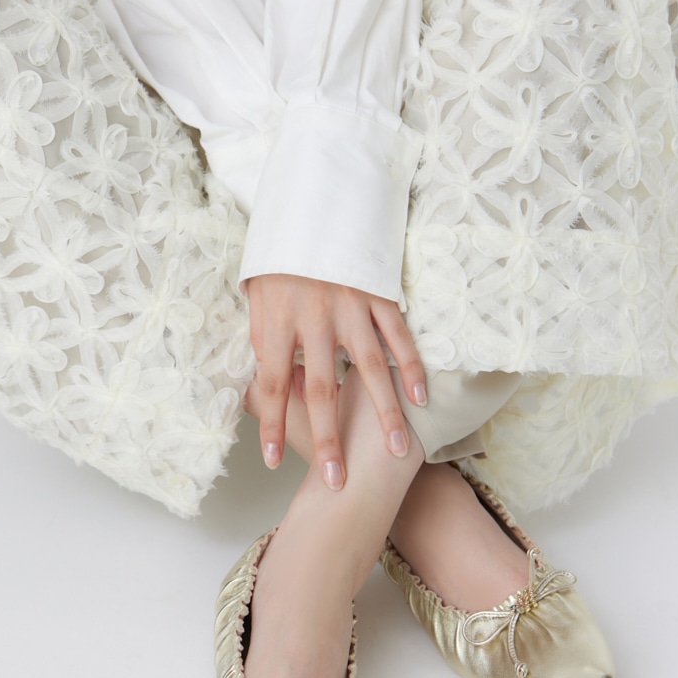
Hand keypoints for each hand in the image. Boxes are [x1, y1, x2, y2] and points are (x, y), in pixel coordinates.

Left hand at [246, 274, 426, 489]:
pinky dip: (411, 366)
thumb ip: (264, 337)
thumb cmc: (279, 253)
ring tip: (395, 449)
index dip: (268, 425)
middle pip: (321, 390)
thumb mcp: (257, 293)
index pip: (271, 385)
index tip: (268, 460)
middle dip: (328, 439)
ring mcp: (350, 307)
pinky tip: (420, 396)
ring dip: (383, 413)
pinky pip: (397, 336)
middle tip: (335, 480)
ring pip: (369, 369)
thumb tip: (268, 379)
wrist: (312, 198)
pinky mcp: (378, 294)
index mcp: (277, 320)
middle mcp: (314, 318)